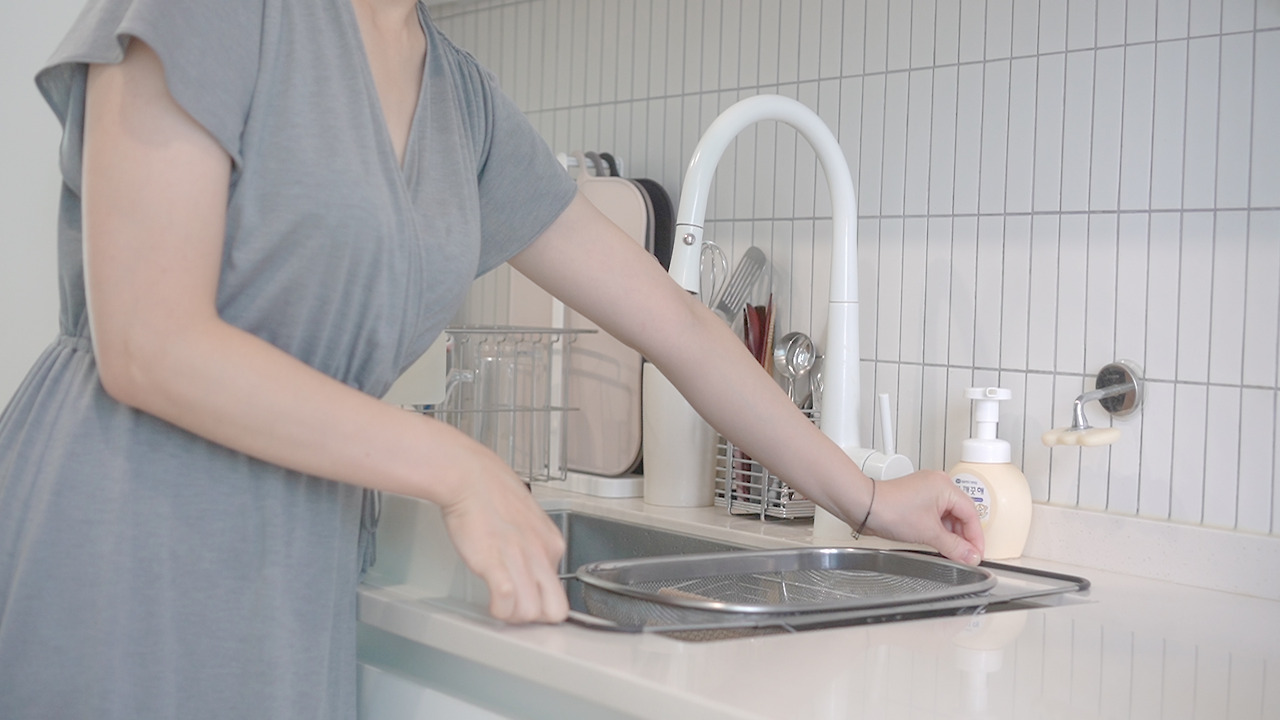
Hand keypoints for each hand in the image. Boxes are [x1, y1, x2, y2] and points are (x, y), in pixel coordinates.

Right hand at [436, 444, 567, 623]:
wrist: (468, 476)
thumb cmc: (490, 493)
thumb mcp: (527, 521)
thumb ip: (533, 545)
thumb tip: (529, 567)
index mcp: (551, 543)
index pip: (561, 591)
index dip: (541, 601)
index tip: (525, 599)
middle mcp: (541, 553)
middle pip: (554, 610)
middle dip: (535, 619)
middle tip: (516, 611)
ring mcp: (520, 559)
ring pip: (531, 613)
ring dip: (513, 616)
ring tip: (500, 606)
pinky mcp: (495, 562)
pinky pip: (507, 602)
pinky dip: (499, 610)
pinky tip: (491, 603)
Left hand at [862, 470, 984, 565]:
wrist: (864, 507)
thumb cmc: (890, 510)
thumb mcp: (928, 533)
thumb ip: (954, 547)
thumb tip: (970, 556)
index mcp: (946, 486)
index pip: (971, 514)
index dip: (976, 537)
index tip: (977, 554)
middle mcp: (938, 485)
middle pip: (961, 514)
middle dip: (964, 537)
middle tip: (966, 557)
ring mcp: (926, 491)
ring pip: (948, 516)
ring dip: (951, 535)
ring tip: (953, 553)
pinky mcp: (917, 499)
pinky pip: (936, 515)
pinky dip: (939, 530)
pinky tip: (940, 543)